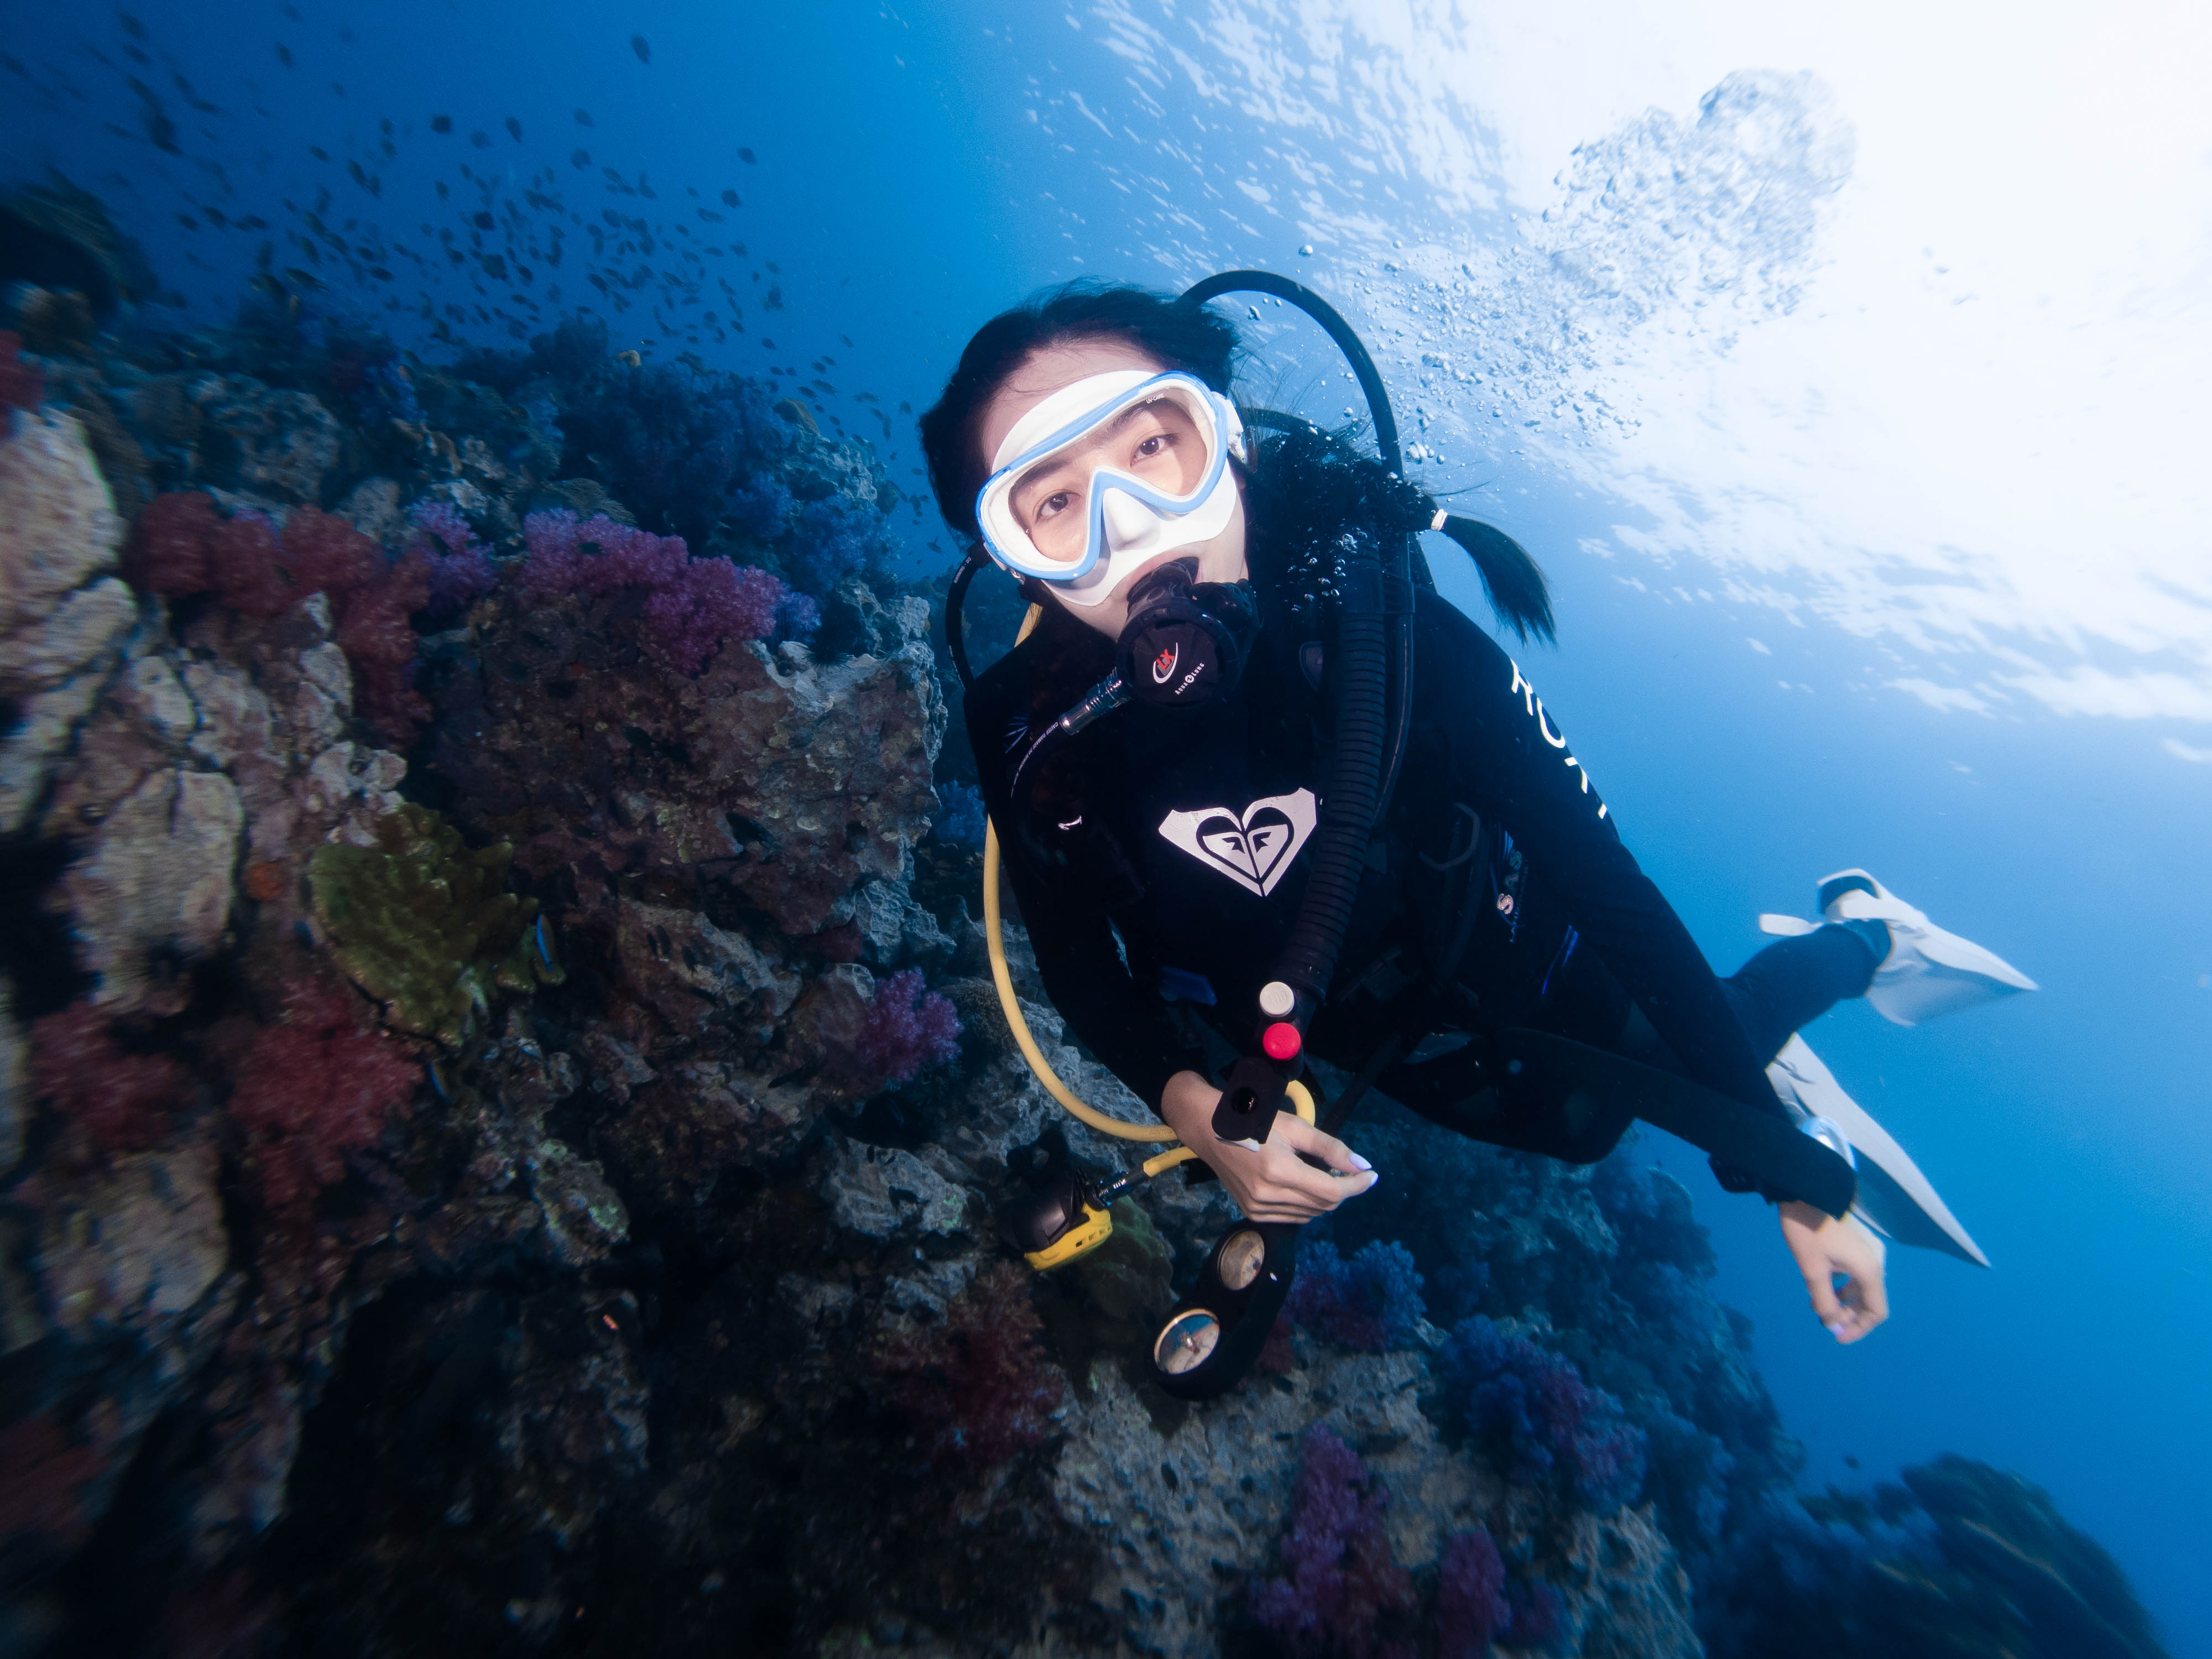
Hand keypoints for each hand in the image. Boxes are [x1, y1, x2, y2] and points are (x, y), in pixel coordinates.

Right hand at [1159, 1070, 1377, 1222]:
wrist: (1209, 1130)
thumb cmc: (1254, 1121)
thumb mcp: (1296, 1127)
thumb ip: (1331, 1148)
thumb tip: (1363, 1166)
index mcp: (1278, 1171)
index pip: (1331, 1191)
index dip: (1357, 1185)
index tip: (1372, 1175)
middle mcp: (1267, 1196)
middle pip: (1323, 1205)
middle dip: (1343, 1190)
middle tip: (1349, 1171)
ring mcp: (1258, 1208)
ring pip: (1310, 1214)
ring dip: (1325, 1198)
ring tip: (1325, 1175)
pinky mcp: (1253, 1213)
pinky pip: (1293, 1217)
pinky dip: (1307, 1205)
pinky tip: (1304, 1186)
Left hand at [1779, 1200, 1888, 1343]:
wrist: (1806, 1191)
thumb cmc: (1808, 1232)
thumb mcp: (1813, 1271)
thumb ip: (1825, 1302)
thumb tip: (1834, 1326)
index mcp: (1869, 1271)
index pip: (1876, 1312)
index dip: (1859, 1329)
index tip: (1837, 1337)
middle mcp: (1874, 1262)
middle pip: (1868, 1300)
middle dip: (1848, 1316)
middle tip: (1823, 1322)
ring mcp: (1867, 1251)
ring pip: (1860, 1286)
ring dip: (1842, 1301)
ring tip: (1817, 1306)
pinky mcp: (1856, 1244)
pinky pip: (1855, 1273)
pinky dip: (1841, 1285)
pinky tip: (1821, 1286)